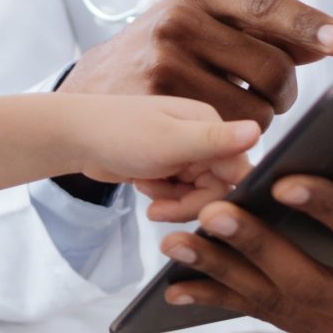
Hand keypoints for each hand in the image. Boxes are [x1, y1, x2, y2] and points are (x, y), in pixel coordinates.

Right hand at [59, 0, 332, 129]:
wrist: (94, 86)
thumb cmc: (166, 51)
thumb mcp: (207, 22)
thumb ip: (264, 29)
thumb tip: (327, 41)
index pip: (267, 5)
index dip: (307, 25)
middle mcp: (181, 19)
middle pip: (273, 68)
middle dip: (285, 93)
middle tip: (272, 97)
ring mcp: (165, 61)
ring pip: (255, 110)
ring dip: (260, 121)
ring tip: (236, 113)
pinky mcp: (157, 103)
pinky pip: (225, 134)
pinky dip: (234, 140)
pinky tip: (217, 131)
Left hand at [64, 96, 260, 194]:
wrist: (74, 138)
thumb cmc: (118, 133)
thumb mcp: (169, 142)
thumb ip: (214, 142)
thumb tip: (259, 130)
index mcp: (209, 124)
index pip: (237, 172)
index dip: (219, 196)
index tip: (194, 207)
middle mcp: (201, 137)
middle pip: (217, 188)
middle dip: (189, 203)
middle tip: (158, 208)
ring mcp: (184, 153)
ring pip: (198, 194)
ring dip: (173, 201)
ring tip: (146, 190)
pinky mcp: (167, 167)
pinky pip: (179, 194)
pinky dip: (162, 197)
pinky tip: (142, 185)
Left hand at [155, 122, 332, 332]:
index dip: (330, 210)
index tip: (283, 179)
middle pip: (312, 282)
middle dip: (258, 248)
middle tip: (212, 212)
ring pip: (280, 306)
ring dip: (223, 276)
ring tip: (175, 245)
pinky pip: (270, 318)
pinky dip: (223, 300)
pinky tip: (178, 286)